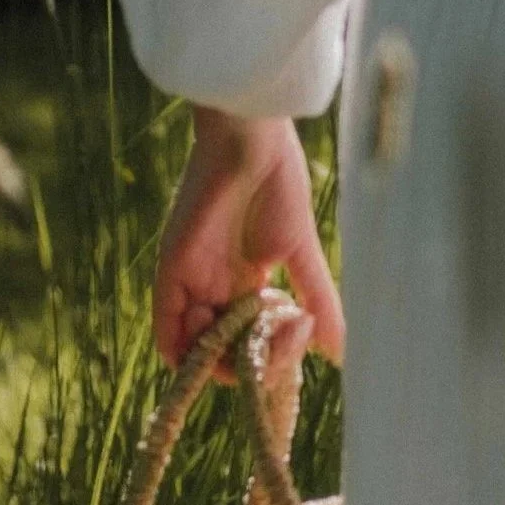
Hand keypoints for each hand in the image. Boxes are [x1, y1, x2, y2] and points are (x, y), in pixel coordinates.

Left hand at [151, 107, 345, 369]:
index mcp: (246, 281)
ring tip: (257, 342)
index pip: (253, 340)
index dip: (275, 352)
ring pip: (195, 349)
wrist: (253, 142)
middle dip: (255, 362)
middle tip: (285, 339)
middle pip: (226, 351)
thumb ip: (317, 299)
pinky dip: (184, 351)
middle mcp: (216, 286)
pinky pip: (165, 329)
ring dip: (225, 362)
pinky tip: (213, 356)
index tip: (303, 331)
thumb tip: (339, 352)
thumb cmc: (279, 184)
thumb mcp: (302, 252)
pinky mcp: (172, 270)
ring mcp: (193, 280)